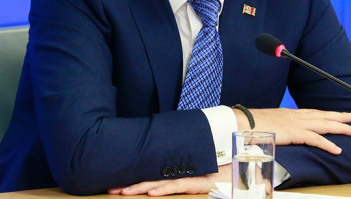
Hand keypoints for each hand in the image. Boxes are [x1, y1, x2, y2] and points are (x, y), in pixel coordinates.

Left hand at [108, 164, 230, 195]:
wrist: (240, 156)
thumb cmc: (219, 165)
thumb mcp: (197, 169)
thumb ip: (180, 169)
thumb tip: (161, 173)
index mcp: (175, 168)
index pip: (150, 174)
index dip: (133, 179)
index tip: (116, 182)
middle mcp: (179, 171)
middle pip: (150, 178)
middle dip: (130, 184)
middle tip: (111, 188)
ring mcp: (188, 175)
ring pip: (160, 182)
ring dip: (141, 187)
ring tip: (123, 191)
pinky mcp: (200, 182)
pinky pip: (179, 185)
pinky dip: (165, 189)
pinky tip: (152, 194)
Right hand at [235, 108, 350, 154]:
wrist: (243, 122)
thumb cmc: (252, 124)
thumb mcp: (269, 124)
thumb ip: (278, 128)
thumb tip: (280, 132)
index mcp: (290, 114)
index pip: (313, 113)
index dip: (327, 114)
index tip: (338, 114)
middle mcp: (296, 116)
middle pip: (323, 115)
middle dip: (340, 116)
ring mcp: (296, 123)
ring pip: (323, 124)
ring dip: (340, 127)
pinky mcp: (294, 133)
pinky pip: (315, 139)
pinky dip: (327, 144)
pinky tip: (337, 149)